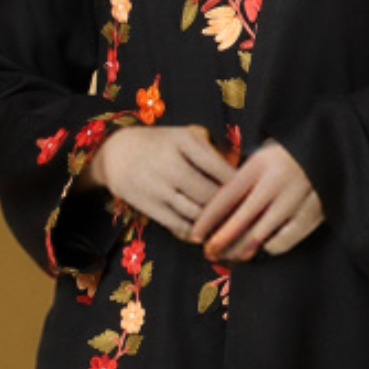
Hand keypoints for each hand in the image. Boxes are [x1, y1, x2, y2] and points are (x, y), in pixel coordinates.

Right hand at [80, 123, 230, 240]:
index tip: (253, 195)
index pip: (222, 169)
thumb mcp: (185, 135)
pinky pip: (180, 226)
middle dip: (230, 209)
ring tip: (230, 228)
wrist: (115, 153)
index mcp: (184, 141)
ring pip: (198, 214)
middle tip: (245, 218)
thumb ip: (213, 151)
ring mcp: (159, 188)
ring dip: (215, 224)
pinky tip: (206, 233)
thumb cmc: (161, 144)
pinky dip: (196, 233)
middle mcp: (171, 164)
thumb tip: (244, 174)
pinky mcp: (150, 207)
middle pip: (211, 195)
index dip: (241, 186)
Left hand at [190, 141, 324, 261]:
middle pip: (241, 219)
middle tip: (208, 253)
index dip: (208, 219)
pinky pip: (285, 239)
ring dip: (241, 250)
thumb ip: (242, 179)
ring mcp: (296, 198)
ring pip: (261, 234)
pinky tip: (260, 249)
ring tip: (230, 257)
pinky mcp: (314, 212)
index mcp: (260, 164)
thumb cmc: (287, 154)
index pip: (226, 195)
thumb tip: (212, 211)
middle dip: (221, 240)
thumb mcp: (262, 156)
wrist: (328, 147)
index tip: (195, 234)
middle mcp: (277, 180)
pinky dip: (269, 247)